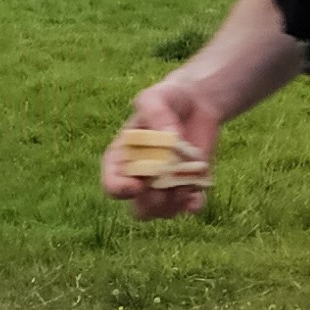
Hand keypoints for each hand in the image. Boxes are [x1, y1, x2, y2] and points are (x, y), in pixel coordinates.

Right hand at [101, 78, 215, 218]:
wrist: (197, 102)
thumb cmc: (167, 99)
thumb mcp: (155, 97)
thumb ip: (156, 114)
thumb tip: (169, 139)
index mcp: (124, 158)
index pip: (112, 183)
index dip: (119, 190)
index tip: (137, 186)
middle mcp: (142, 177)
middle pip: (138, 208)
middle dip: (151, 204)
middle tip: (165, 187)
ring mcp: (166, 184)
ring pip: (163, 212)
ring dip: (174, 204)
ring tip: (186, 183)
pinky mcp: (190, 185)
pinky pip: (189, 207)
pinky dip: (194, 205)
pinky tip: (197, 197)